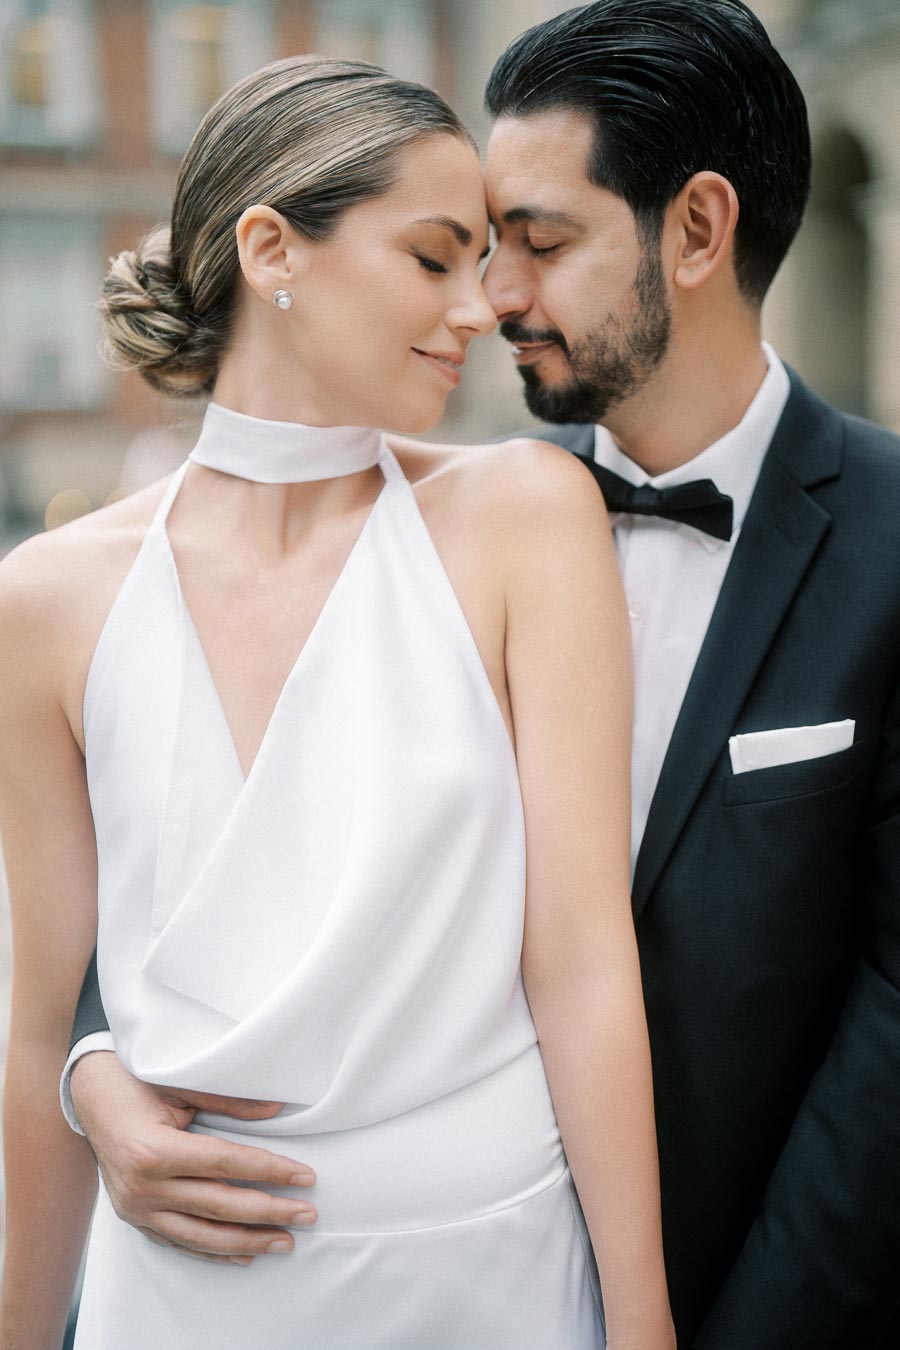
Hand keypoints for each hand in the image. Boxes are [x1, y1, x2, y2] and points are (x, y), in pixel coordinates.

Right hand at [70, 1051, 316, 1262]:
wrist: (91, 1097)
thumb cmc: (138, 1082)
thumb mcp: (183, 1084)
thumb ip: (229, 1100)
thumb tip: (277, 1110)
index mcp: (155, 1149)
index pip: (225, 1165)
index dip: (269, 1171)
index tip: (305, 1177)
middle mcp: (144, 1186)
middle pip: (219, 1205)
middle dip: (269, 1212)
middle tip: (308, 1214)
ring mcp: (137, 1209)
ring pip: (202, 1235)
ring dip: (248, 1241)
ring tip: (285, 1241)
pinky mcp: (135, 1219)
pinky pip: (181, 1242)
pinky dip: (215, 1251)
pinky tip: (245, 1254)